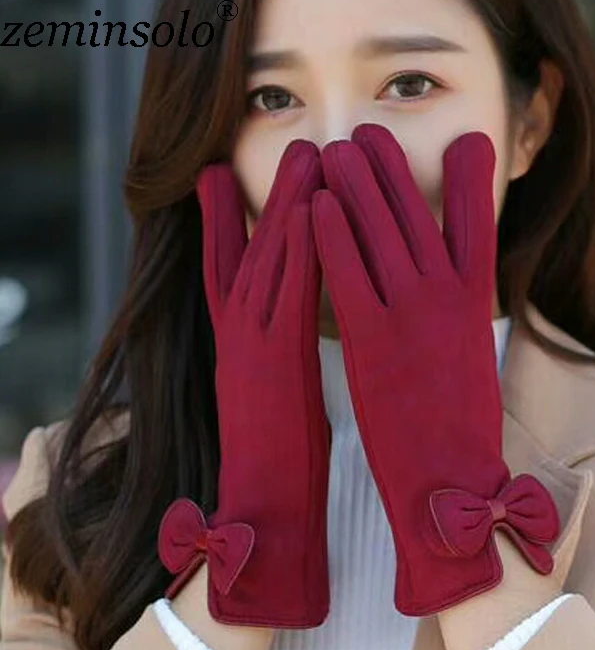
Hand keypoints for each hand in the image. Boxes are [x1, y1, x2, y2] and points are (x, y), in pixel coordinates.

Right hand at [159, 140, 331, 627]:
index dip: (229, 219)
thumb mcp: (271, 392)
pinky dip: (299, 248)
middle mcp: (238, 331)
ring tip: (310, 154)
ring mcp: (253, 341)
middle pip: (255, 248)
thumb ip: (276, 354)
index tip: (225, 177)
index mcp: (239, 340)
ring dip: (291, 204)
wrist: (265, 504)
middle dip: (274, 194)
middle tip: (297, 146)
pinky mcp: (276, 358)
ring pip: (272, 259)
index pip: (228, 266)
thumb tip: (290, 328)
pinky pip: (289, 292)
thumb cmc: (276, 453)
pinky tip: (313, 210)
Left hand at [311, 123, 559, 615]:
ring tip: (336, 151)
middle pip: (419, 214)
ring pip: (382, 233)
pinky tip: (316, 207)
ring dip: (357, 187)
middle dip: (392, 168)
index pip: (480, 222)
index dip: (473, 176)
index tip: (463, 142)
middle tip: (369, 132)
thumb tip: (446, 284)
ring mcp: (411, 315)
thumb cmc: (462, 425)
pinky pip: (350, 274)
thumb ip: (457, 314)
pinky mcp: (374, 340)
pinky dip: (333, 236)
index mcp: (476, 302)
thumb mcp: (470, 357)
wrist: (451, 482)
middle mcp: (449, 297)